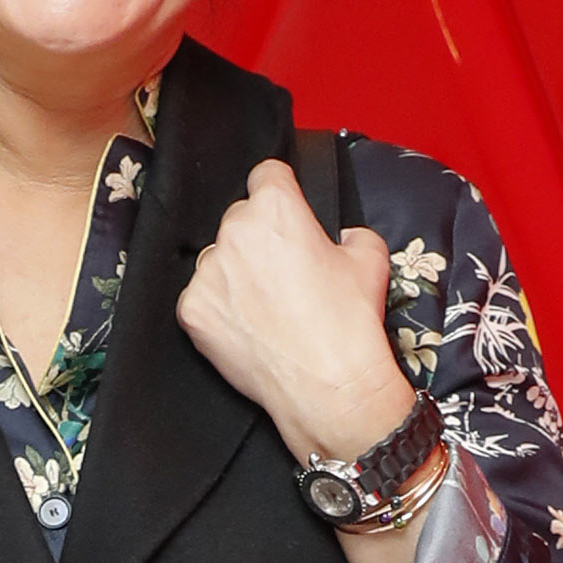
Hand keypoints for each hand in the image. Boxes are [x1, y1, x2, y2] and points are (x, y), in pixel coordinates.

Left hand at [175, 159, 418, 466]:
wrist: (329, 388)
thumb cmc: (351, 321)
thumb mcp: (370, 256)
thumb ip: (348, 231)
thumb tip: (337, 237)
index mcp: (275, 207)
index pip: (265, 175)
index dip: (279, 193)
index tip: (284, 211)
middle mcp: (234, 231)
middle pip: (238, 219)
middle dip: (257, 238)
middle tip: (280, 273)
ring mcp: (208, 272)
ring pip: (217, 259)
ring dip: (235, 274)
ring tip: (264, 307)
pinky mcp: (192, 310)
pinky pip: (201, 298)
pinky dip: (219, 310)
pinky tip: (246, 328)